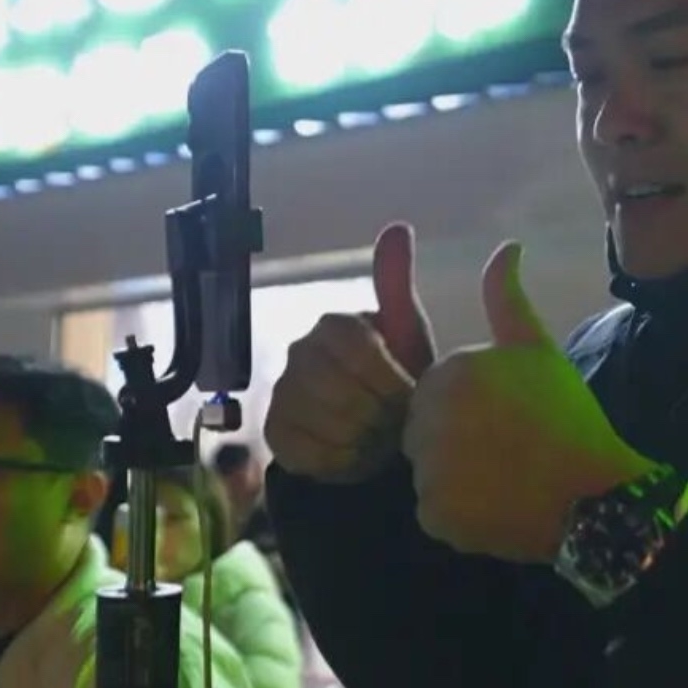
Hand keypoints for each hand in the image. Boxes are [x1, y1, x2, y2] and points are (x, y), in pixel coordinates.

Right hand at [265, 223, 435, 483]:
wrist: (374, 433)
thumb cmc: (396, 377)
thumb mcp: (406, 334)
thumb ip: (397, 286)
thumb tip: (397, 226)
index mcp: (336, 324)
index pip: (359, 348)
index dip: (389, 380)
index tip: (412, 401)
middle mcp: (300, 351)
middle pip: (342, 389)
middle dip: (379, 415)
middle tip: (400, 427)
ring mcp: (283, 391)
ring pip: (327, 423)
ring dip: (364, 439)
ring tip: (382, 440)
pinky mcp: (275, 431)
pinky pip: (310, 452)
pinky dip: (342, 461)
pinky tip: (357, 456)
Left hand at [404, 242, 654, 562]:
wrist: (596, 496)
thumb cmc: (568, 417)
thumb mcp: (537, 349)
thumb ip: (507, 297)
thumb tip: (506, 245)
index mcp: (450, 372)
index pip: (432, 392)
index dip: (468, 408)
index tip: (506, 420)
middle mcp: (430, 418)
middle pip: (421, 431)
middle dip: (454, 441)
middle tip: (505, 451)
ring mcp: (430, 470)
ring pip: (426, 471)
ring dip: (455, 478)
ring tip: (503, 478)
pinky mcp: (435, 514)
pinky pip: (433, 511)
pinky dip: (458, 514)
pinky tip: (496, 505)